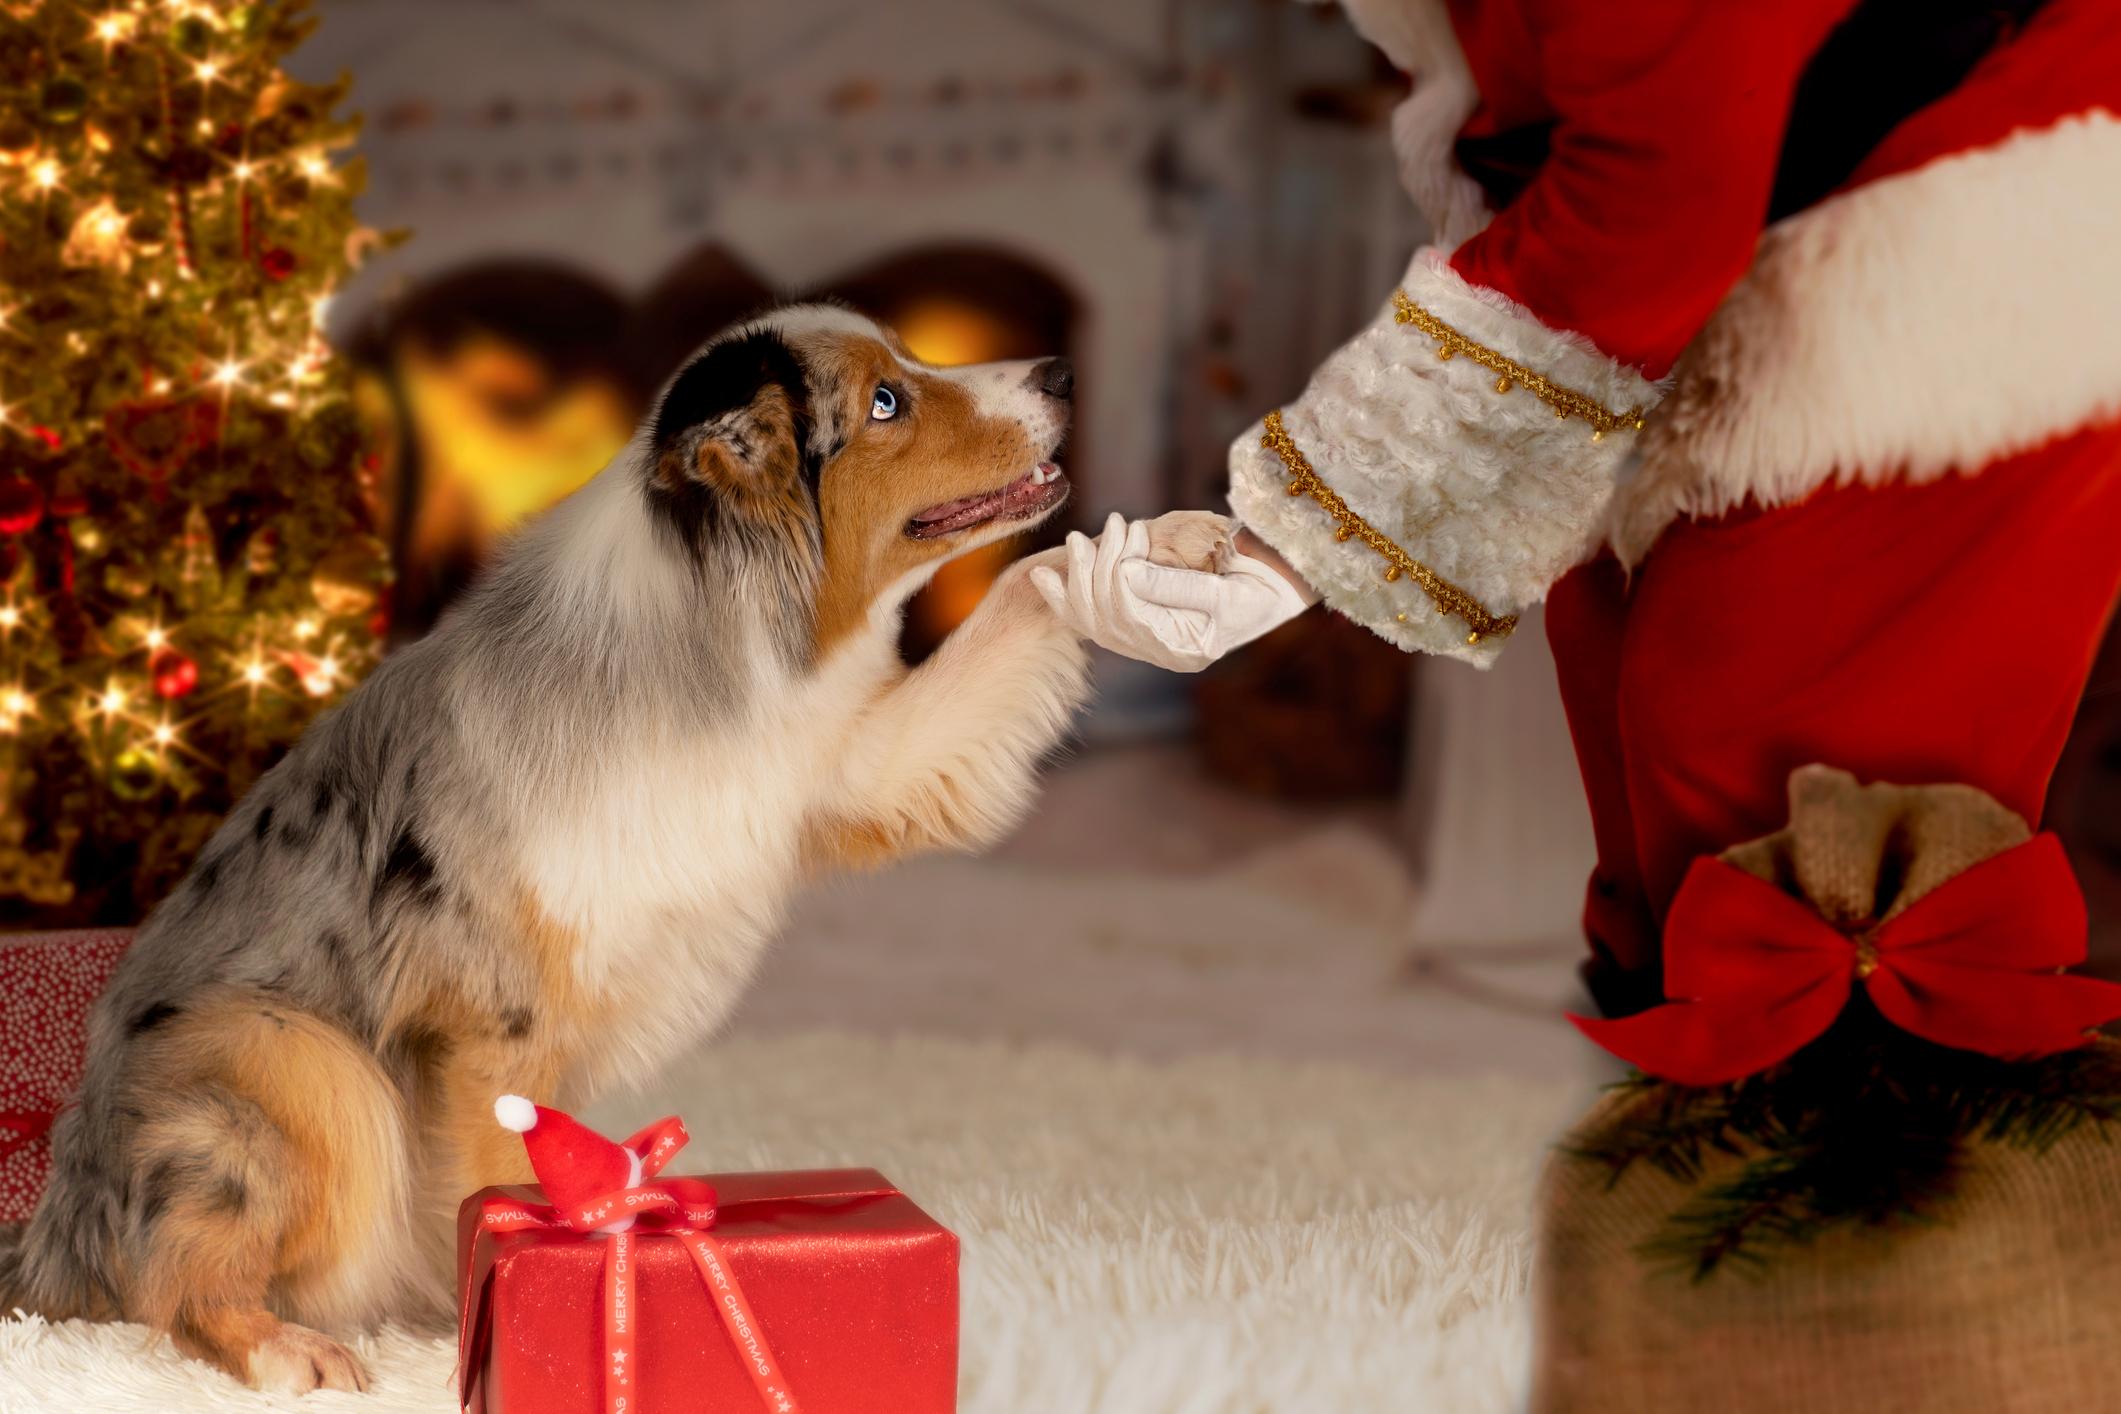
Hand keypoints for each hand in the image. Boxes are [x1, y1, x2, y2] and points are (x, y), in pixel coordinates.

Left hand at [1030, 513, 1313, 671]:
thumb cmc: (1262, 588)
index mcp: (1182, 650)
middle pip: (1104, 620)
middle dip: (1096, 570)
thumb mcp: (1227, 591)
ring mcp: (1145, 639)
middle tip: (1105, 526)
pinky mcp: (1136, 620)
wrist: (1277, 584)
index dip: (1119, 574)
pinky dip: (1065, 596)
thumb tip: (1126, 573)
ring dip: (1080, 577)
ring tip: (1080, 539)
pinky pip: (1090, 617)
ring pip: (1091, 619)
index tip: (1127, 530)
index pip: (1131, 617)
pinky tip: (1041, 577)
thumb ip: (1177, 587)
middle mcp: (1158, 650)